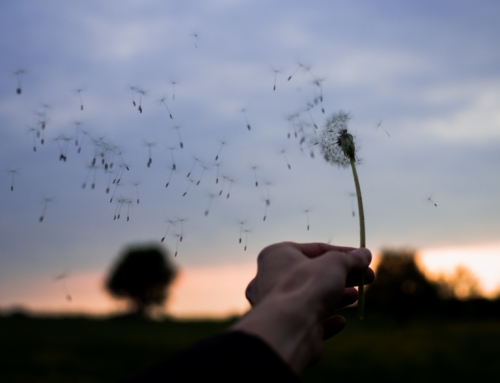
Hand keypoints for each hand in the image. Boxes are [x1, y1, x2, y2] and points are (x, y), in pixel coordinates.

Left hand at [233, 242, 373, 374]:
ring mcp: (277, 304)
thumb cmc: (307, 286)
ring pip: (311, 297)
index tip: (364, 259)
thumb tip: (365, 254)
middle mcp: (271, 278)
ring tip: (356, 297)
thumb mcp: (335, 264)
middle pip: (315, 274)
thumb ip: (350, 259)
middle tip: (367, 278)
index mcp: (277, 255)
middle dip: (343, 276)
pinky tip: (340, 321)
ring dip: (336, 297)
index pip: (315, 250)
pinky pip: (308, 320)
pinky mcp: (286, 327)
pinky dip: (326, 320)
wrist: (289, 328)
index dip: (344, 253)